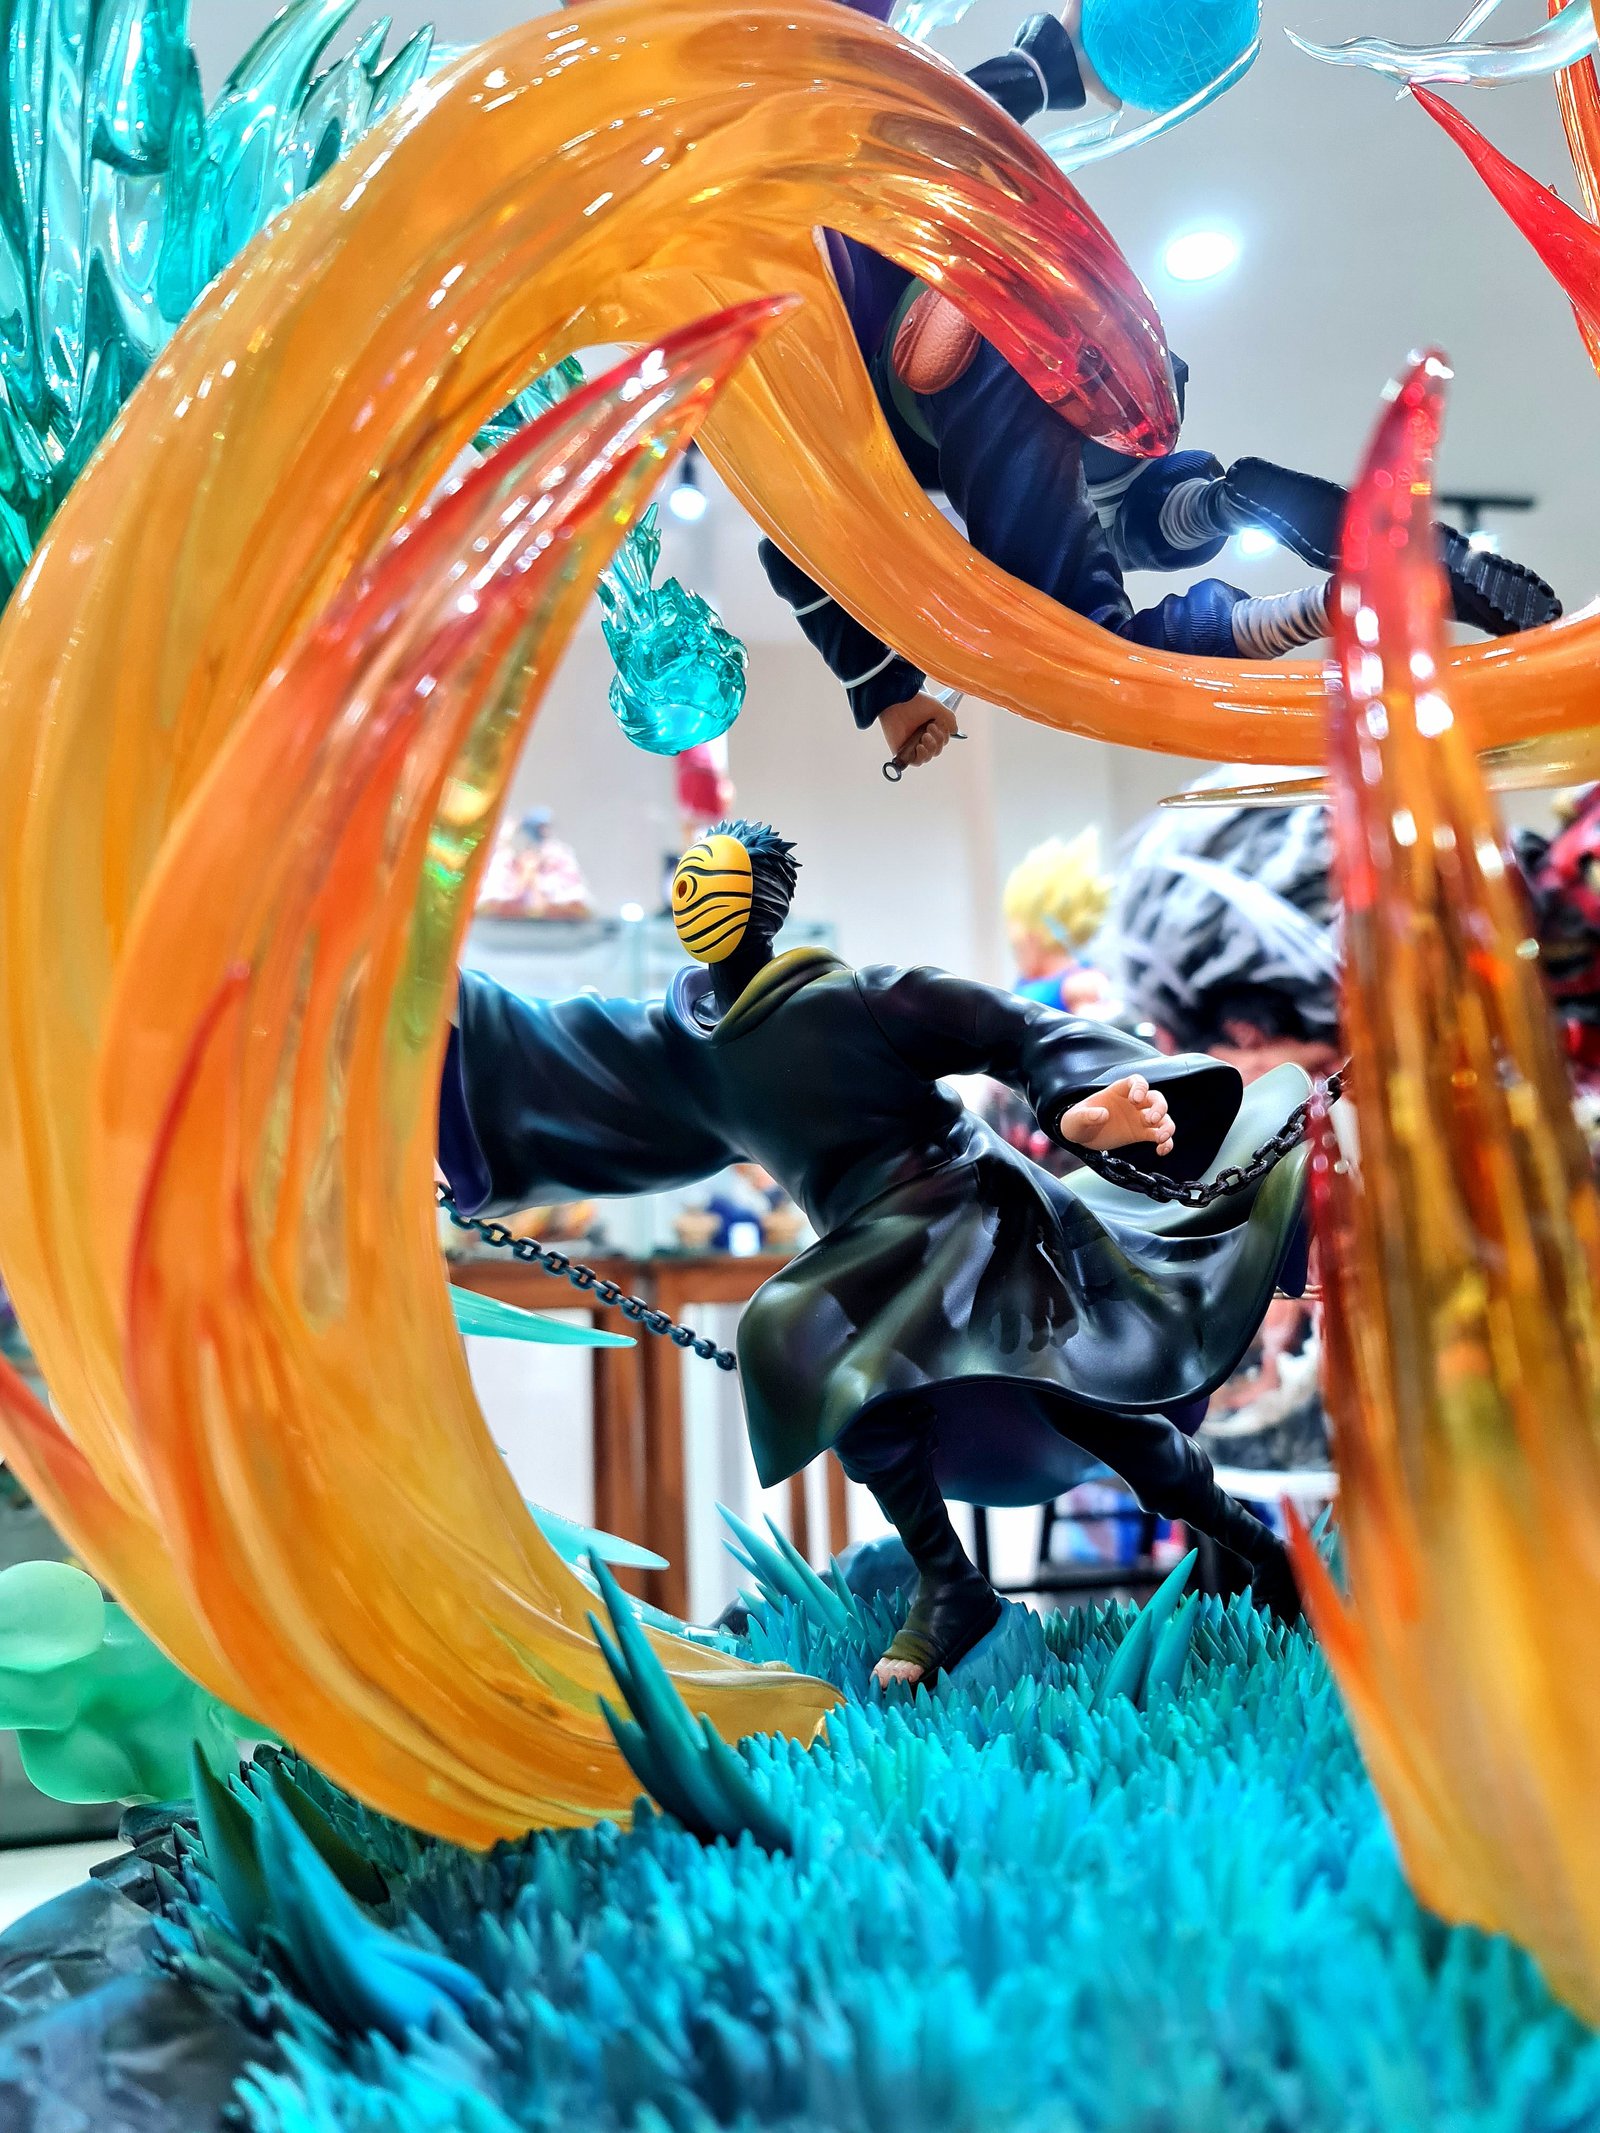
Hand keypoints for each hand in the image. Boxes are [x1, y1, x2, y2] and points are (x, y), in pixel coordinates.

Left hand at [879, 692, 958, 770]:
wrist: (896, 702)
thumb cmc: (914, 703)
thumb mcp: (937, 708)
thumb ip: (949, 718)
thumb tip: (955, 731)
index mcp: (929, 727)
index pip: (942, 740)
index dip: (944, 734)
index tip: (938, 723)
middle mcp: (920, 737)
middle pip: (937, 749)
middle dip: (938, 740)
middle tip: (929, 728)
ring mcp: (911, 745)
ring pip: (928, 757)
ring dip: (931, 748)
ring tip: (924, 736)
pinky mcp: (902, 751)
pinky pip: (916, 762)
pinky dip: (922, 756)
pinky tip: (920, 746)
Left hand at [1057, 1075, 1173, 1155]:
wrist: (1081, 1137)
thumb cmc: (1077, 1122)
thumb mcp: (1075, 1119)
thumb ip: (1086, 1115)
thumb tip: (1102, 1114)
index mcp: (1118, 1091)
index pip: (1136, 1081)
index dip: (1140, 1087)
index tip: (1136, 1100)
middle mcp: (1133, 1103)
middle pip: (1155, 1098)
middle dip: (1158, 1107)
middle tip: (1150, 1119)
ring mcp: (1139, 1118)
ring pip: (1163, 1116)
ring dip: (1167, 1125)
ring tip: (1161, 1137)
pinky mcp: (1142, 1133)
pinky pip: (1160, 1135)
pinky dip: (1166, 1142)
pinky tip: (1161, 1150)